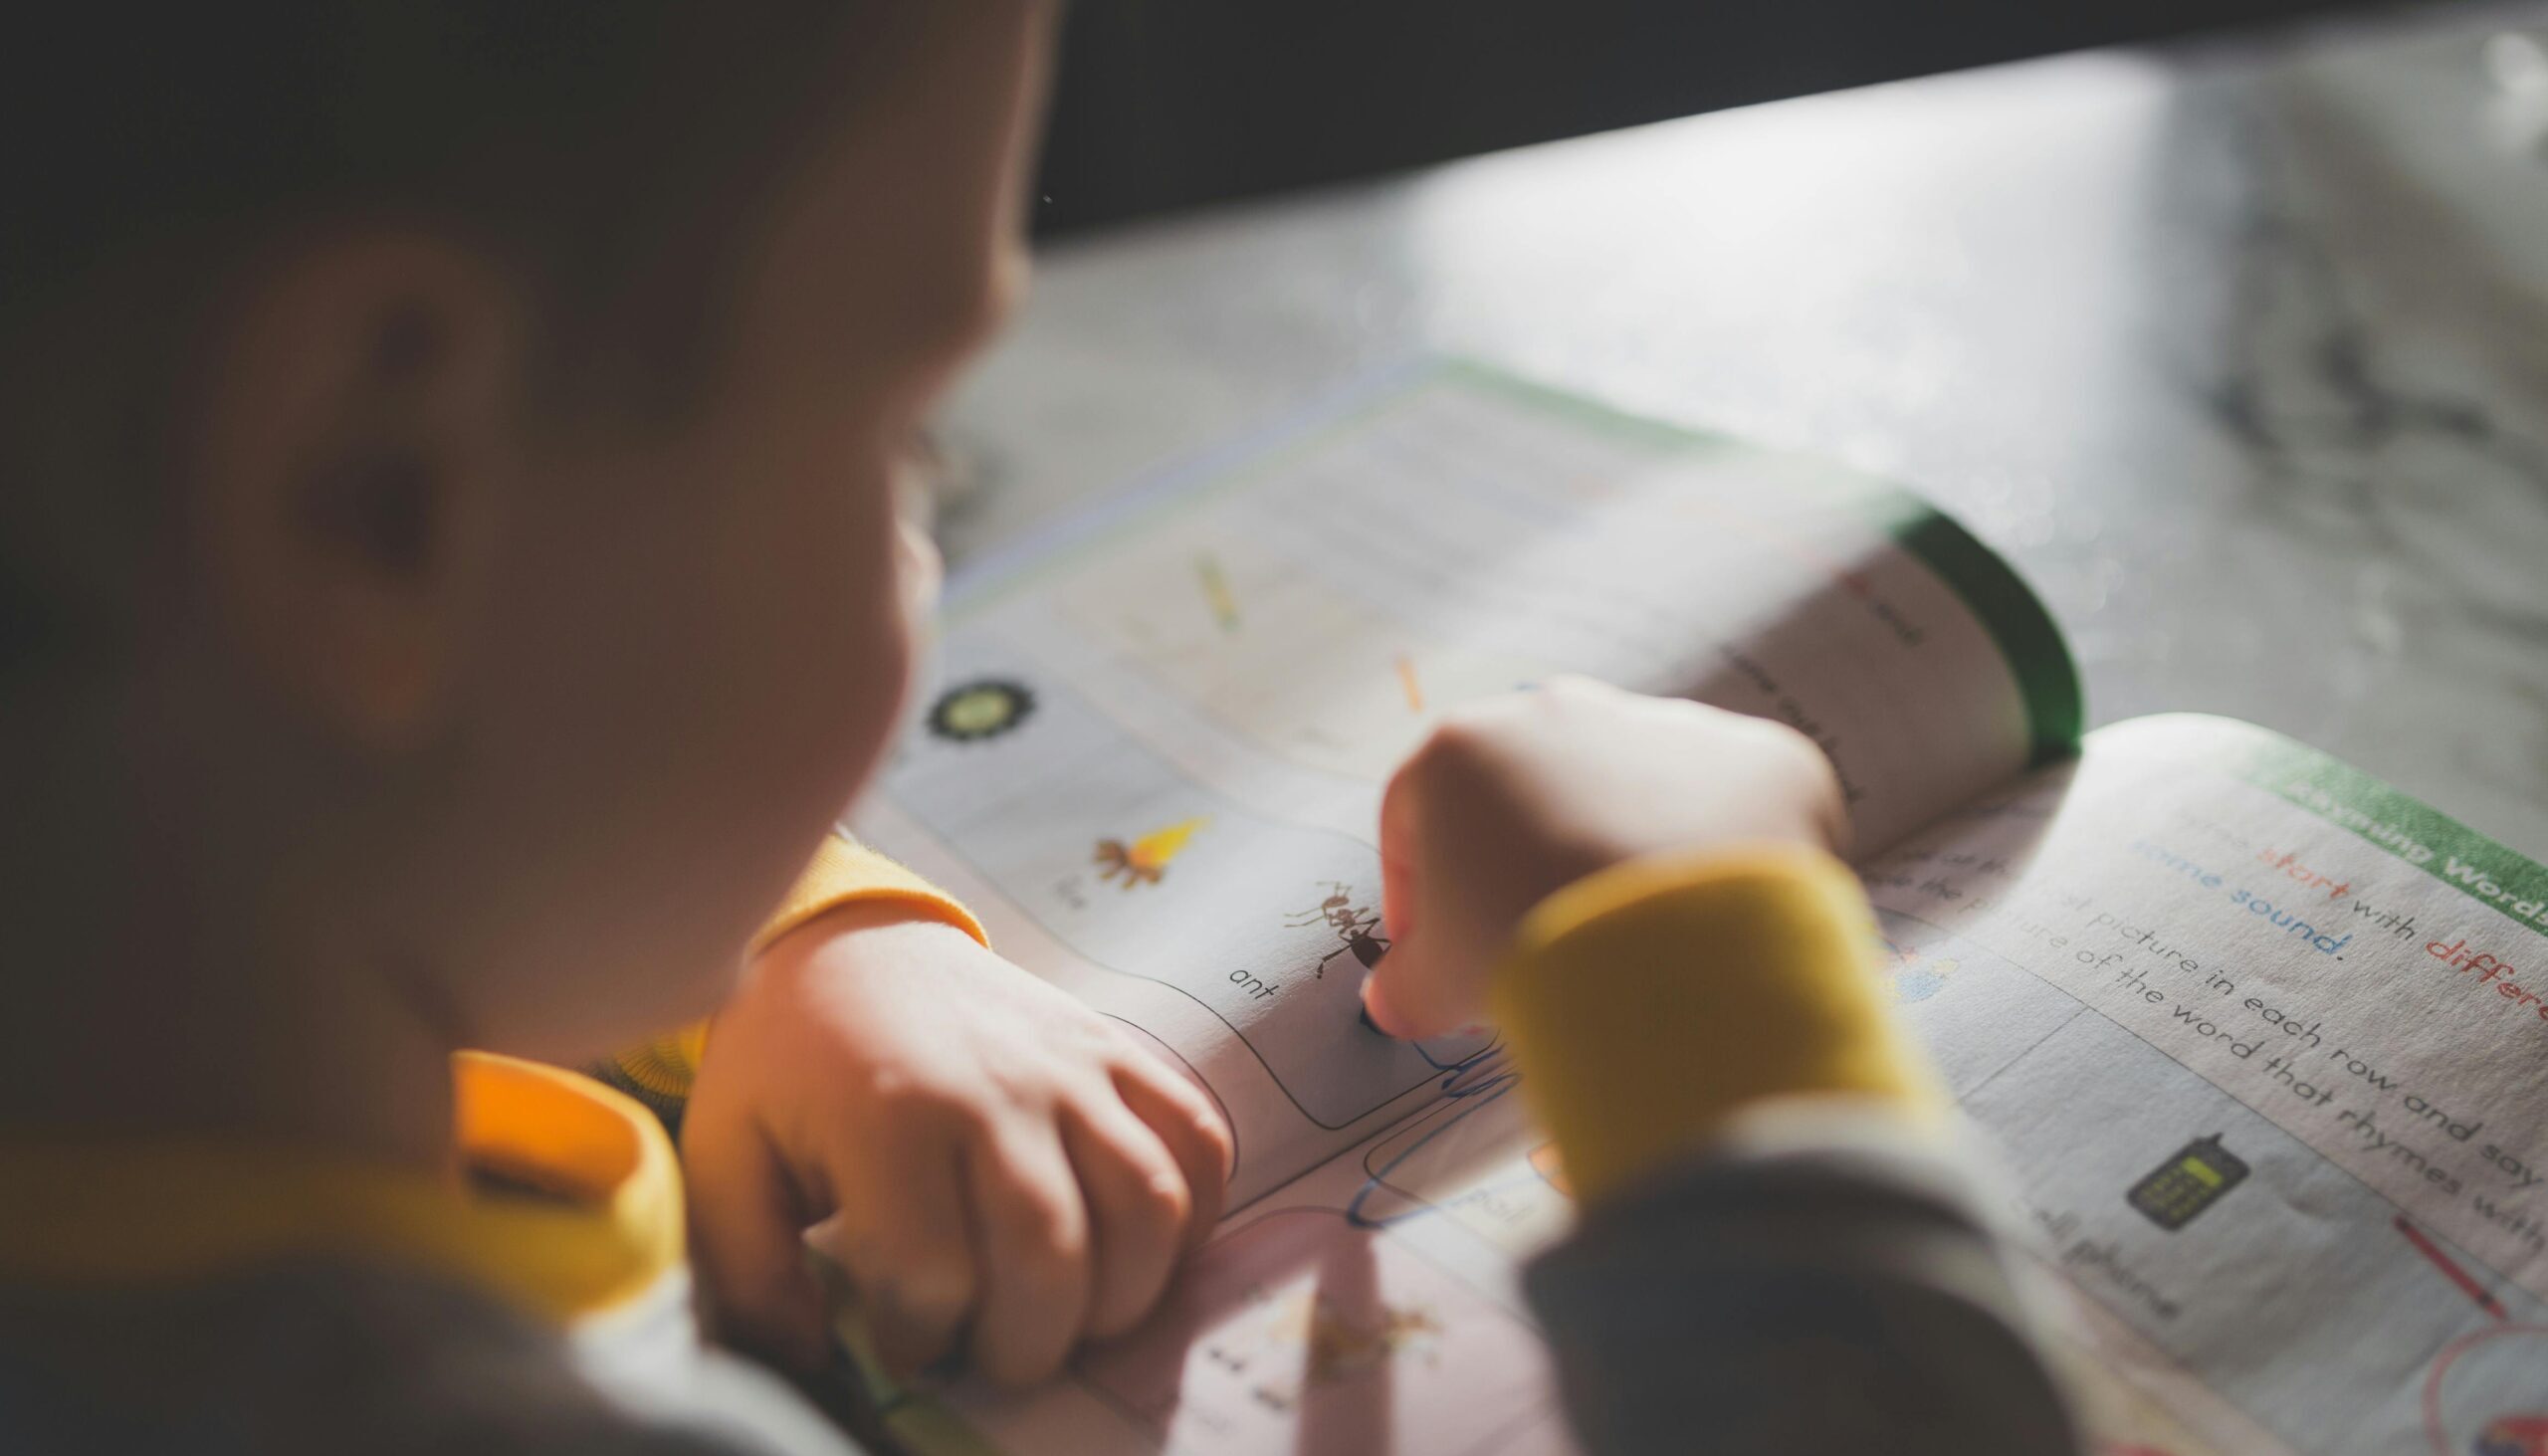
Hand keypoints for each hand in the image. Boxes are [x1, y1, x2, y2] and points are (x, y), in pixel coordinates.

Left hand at [681, 904, 1232, 1383]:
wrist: (853, 942)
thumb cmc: (788, 1063)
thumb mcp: (727, 1158)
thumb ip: (751, 1270)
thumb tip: (810, 1358)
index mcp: (889, 1118)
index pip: (934, 1276)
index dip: (918, 1339)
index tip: (902, 1340)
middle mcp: (996, 1088)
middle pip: (1051, 1255)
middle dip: (1028, 1344)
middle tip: (994, 1355)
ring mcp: (1071, 1064)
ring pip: (1146, 1206)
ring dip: (1122, 1295)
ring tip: (1073, 1319)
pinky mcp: (1116, 1049)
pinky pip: (1196, 1140)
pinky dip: (1193, 1215)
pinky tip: (1140, 1254)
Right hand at [1362, 677, 1847, 1040]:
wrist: (1677, 952)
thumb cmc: (1532, 950)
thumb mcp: (1439, 985)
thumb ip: (1406, 987)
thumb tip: (1396, 1000)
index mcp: (1464, 748)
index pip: (1418, 815)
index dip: (1419, 892)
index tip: (1440, 951)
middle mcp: (1563, 711)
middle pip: (1531, 791)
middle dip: (1528, 860)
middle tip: (1540, 943)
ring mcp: (1667, 724)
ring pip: (1636, 789)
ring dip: (1627, 849)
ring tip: (1634, 940)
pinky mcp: (1757, 757)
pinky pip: (1730, 807)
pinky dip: (1720, 857)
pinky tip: (1710, 922)